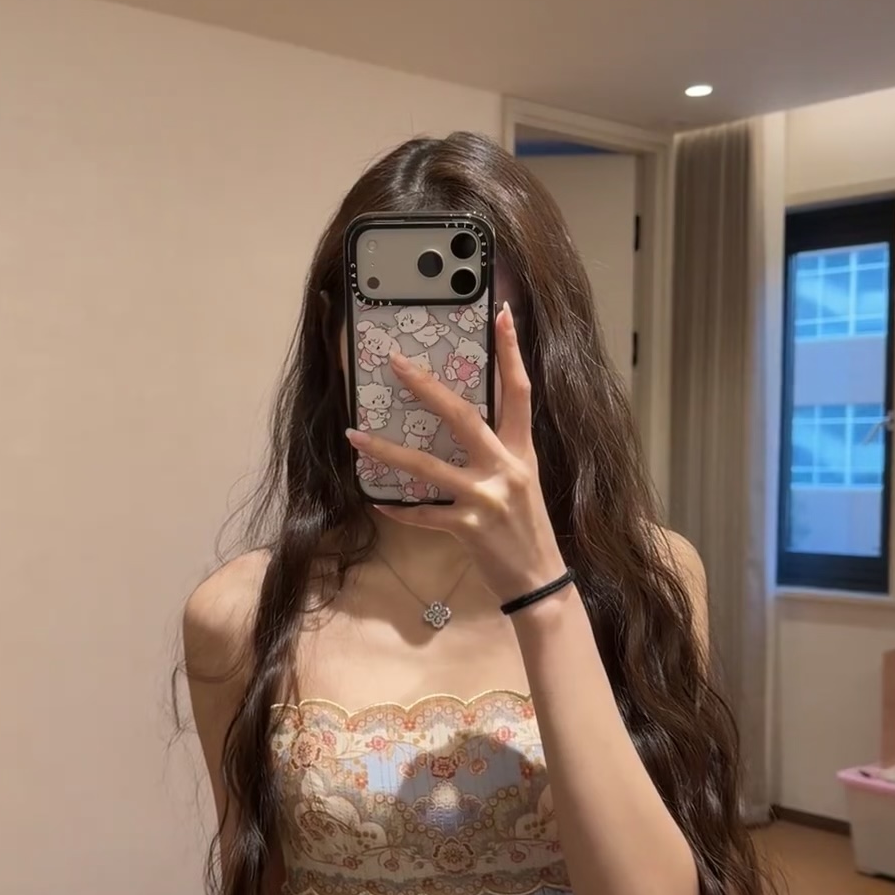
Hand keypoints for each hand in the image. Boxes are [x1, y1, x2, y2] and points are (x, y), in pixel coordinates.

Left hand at [345, 301, 566, 606]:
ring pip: (427, 467)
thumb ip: (499, 452)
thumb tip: (466, 425)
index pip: (519, 390)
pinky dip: (399, 510)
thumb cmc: (527, 528)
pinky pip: (424, 515)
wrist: (540, 580)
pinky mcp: (469, 527)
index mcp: (521, 450)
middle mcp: (506, 467)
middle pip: (463, 416)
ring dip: (386, 450)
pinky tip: (378, 502)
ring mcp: (487, 497)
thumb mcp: (523, 481)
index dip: (512, 351)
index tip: (502, 314)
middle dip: (427, 388)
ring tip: (354, 434)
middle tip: (396, 363)